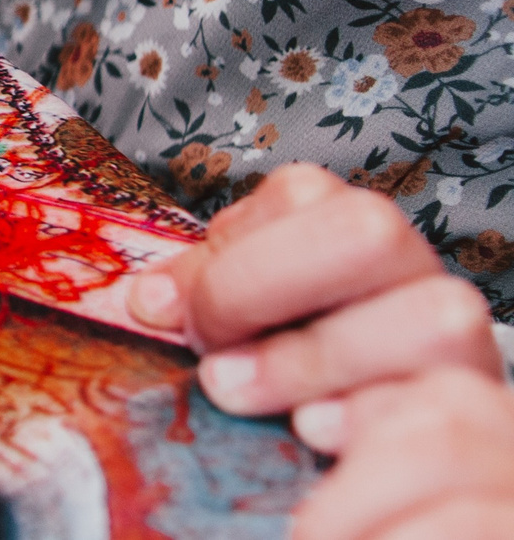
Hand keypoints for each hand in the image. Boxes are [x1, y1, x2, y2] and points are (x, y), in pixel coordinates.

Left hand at [127, 165, 509, 533]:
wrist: (392, 417)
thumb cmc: (305, 353)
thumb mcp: (251, 307)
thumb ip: (209, 287)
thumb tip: (149, 301)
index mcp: (353, 227)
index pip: (301, 194)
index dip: (225, 250)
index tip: (162, 306)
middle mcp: (418, 270)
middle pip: (366, 234)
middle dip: (263, 287)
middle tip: (209, 348)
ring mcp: (460, 338)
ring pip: (428, 320)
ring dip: (310, 360)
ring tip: (236, 390)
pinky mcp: (475, 405)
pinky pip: (441, 404)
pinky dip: (364, 418)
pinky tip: (311, 431)